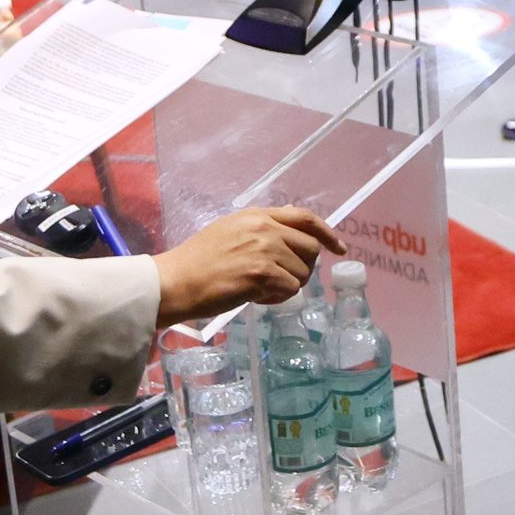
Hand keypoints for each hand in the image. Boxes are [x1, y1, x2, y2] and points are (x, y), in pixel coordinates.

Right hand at [152, 207, 347, 325]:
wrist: (176, 281)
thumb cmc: (198, 262)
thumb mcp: (231, 231)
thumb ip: (261, 229)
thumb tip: (292, 233)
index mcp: (258, 215)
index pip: (305, 218)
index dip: (327, 233)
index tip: (339, 248)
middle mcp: (265, 228)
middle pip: (311, 249)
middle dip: (305, 269)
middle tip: (284, 281)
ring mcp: (264, 250)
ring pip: (302, 274)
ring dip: (286, 287)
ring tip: (259, 290)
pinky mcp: (262, 274)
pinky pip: (290, 290)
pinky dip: (277, 299)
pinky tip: (256, 298)